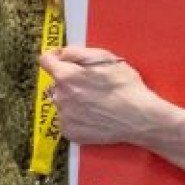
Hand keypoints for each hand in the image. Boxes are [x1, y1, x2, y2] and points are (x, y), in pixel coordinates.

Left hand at [40, 46, 165, 146]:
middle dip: (69, 81)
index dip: (54, 58)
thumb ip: (77, 52)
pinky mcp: (70, 132)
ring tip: (94, 102)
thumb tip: (60, 53)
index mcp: (67, 76)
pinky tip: (92, 115)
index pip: (45, 61)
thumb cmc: (125, 86)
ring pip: (61, 102)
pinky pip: (66, 119)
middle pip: (56, 83)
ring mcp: (64, 116)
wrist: (139, 118)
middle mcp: (60, 97)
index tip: (62, 60)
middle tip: (90, 85)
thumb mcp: (105, 58)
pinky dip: (75, 117)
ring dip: (72, 100)